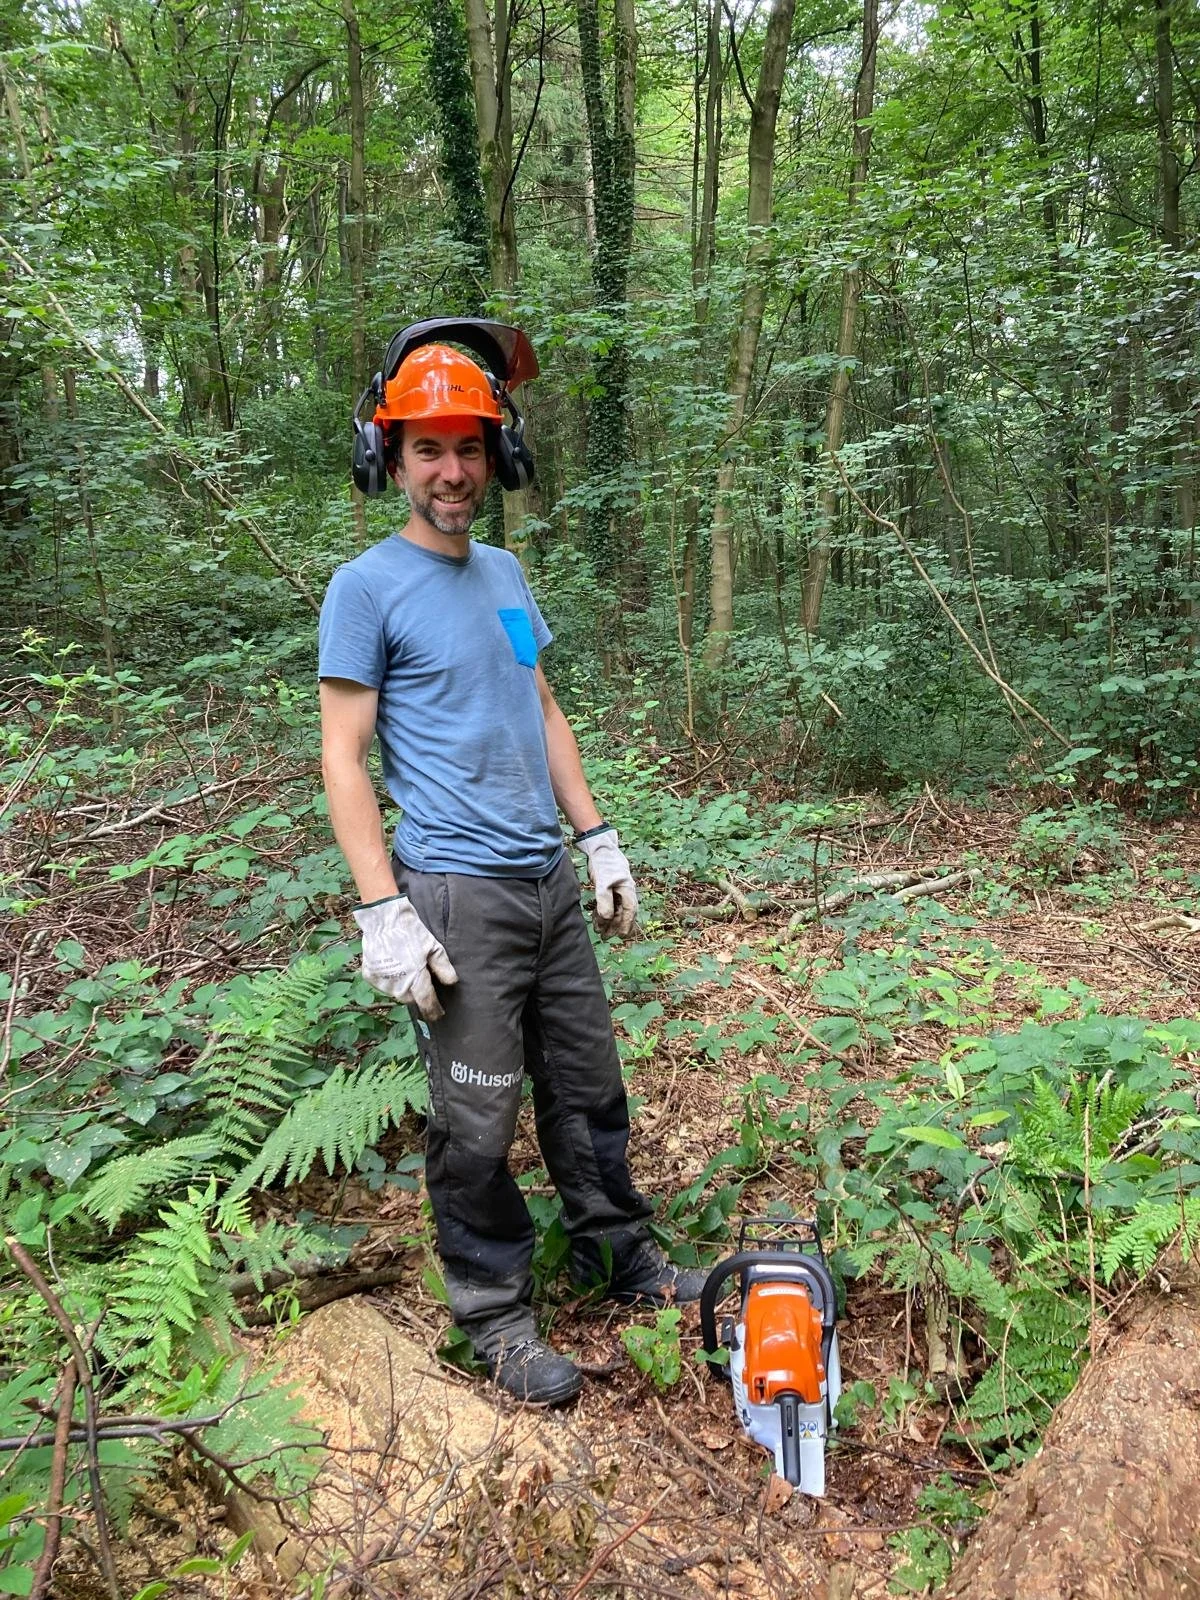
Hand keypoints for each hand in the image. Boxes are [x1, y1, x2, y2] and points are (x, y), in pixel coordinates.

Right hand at [353, 896, 458, 1020]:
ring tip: (405, 969)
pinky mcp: (369, 975)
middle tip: (420, 980)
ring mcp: (381, 980)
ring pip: (395, 992)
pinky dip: (388, 979)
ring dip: (402, 986)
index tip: (438, 1015)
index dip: (433, 1011)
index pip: (426, 1002)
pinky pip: (382, 984)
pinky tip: (392, 966)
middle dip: (416, 994)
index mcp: (415, 978)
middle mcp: (397, 984)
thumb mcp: (433, 947)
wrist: (384, 919)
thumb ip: (443, 967)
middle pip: (409, 998)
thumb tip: (451, 983)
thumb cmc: (412, 932)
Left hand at [578, 827, 637, 937]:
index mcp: (628, 890)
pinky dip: (605, 912)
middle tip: (605, 937)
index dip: (627, 924)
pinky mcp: (610, 888)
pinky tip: (597, 919)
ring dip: (608, 921)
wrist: (599, 848)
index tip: (623, 936)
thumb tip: (607, 918)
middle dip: (615, 926)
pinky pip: (610, 904)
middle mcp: (625, 891)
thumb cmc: (604, 864)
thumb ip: (605, 901)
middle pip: (623, 913)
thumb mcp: (603, 883)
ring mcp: (618, 889)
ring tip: (599, 931)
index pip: (630, 911)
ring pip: (616, 909)